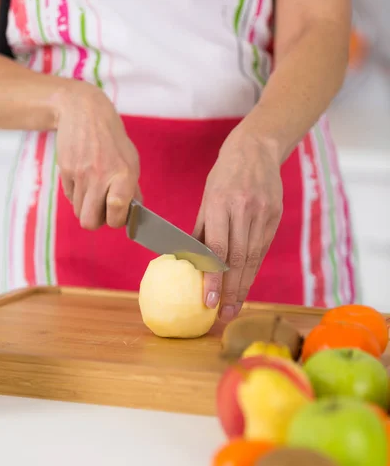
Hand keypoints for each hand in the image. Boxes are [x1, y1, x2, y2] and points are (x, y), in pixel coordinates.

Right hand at [54, 82, 140, 229]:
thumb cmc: (112, 139)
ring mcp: (80, 175)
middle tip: (102, 208)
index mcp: (123, 176)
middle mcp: (101, 177)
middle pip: (89, 222)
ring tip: (94, 190)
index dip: (116, 220)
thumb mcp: (131, 161)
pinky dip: (77, 194)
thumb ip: (133, 189)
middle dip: (96, 220)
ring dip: (86, 207)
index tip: (118, 214)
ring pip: (78, 212)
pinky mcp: (65, 171)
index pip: (116, 215)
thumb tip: (134, 213)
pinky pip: (69, 197)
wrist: (84, 112)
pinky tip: (83, 179)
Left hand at [193, 125, 282, 322]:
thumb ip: (201, 231)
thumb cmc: (224, 176)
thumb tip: (189, 263)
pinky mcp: (275, 217)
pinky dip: (252, 270)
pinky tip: (245, 285)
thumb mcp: (208, 198)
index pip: (218, 250)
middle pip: (239, 260)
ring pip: (253, 258)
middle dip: (231, 291)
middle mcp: (244, 210)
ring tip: (234, 308)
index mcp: (221, 204)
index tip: (209, 302)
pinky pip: (262, 250)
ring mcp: (263, 214)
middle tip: (224, 315)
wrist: (256, 150)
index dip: (214, 279)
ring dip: (243, 286)